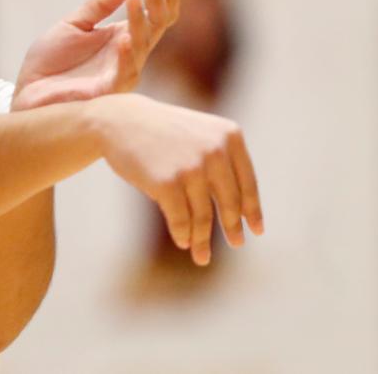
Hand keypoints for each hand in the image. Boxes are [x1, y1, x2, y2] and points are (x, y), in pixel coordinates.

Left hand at [11, 0, 179, 110]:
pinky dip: (127, 56)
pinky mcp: (107, 92)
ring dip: (140, 21)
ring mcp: (121, 73)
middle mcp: (129, 55)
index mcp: (123, 37)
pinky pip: (125, 74)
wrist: (27, 91)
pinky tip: (124, 38)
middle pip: (155, 27)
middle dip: (155, 2)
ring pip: (142, 46)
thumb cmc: (51, 62)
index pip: (156, 17)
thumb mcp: (73, 24)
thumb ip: (99, 5)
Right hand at [91, 94, 263, 264]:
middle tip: (237, 244)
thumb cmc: (163, 132)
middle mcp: (215, 150)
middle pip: (230, 202)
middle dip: (232, 227)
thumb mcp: (200, 136)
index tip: (256, 230)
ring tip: (202, 256)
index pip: (247, 182)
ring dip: (203, 240)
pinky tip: (182, 242)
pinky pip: (181, 220)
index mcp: (229, 136)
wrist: (121, 120)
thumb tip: (240, 216)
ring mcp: (192, 167)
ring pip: (204, 216)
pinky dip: (182, 235)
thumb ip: (222, 165)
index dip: (252, 210)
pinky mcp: (167, 182)